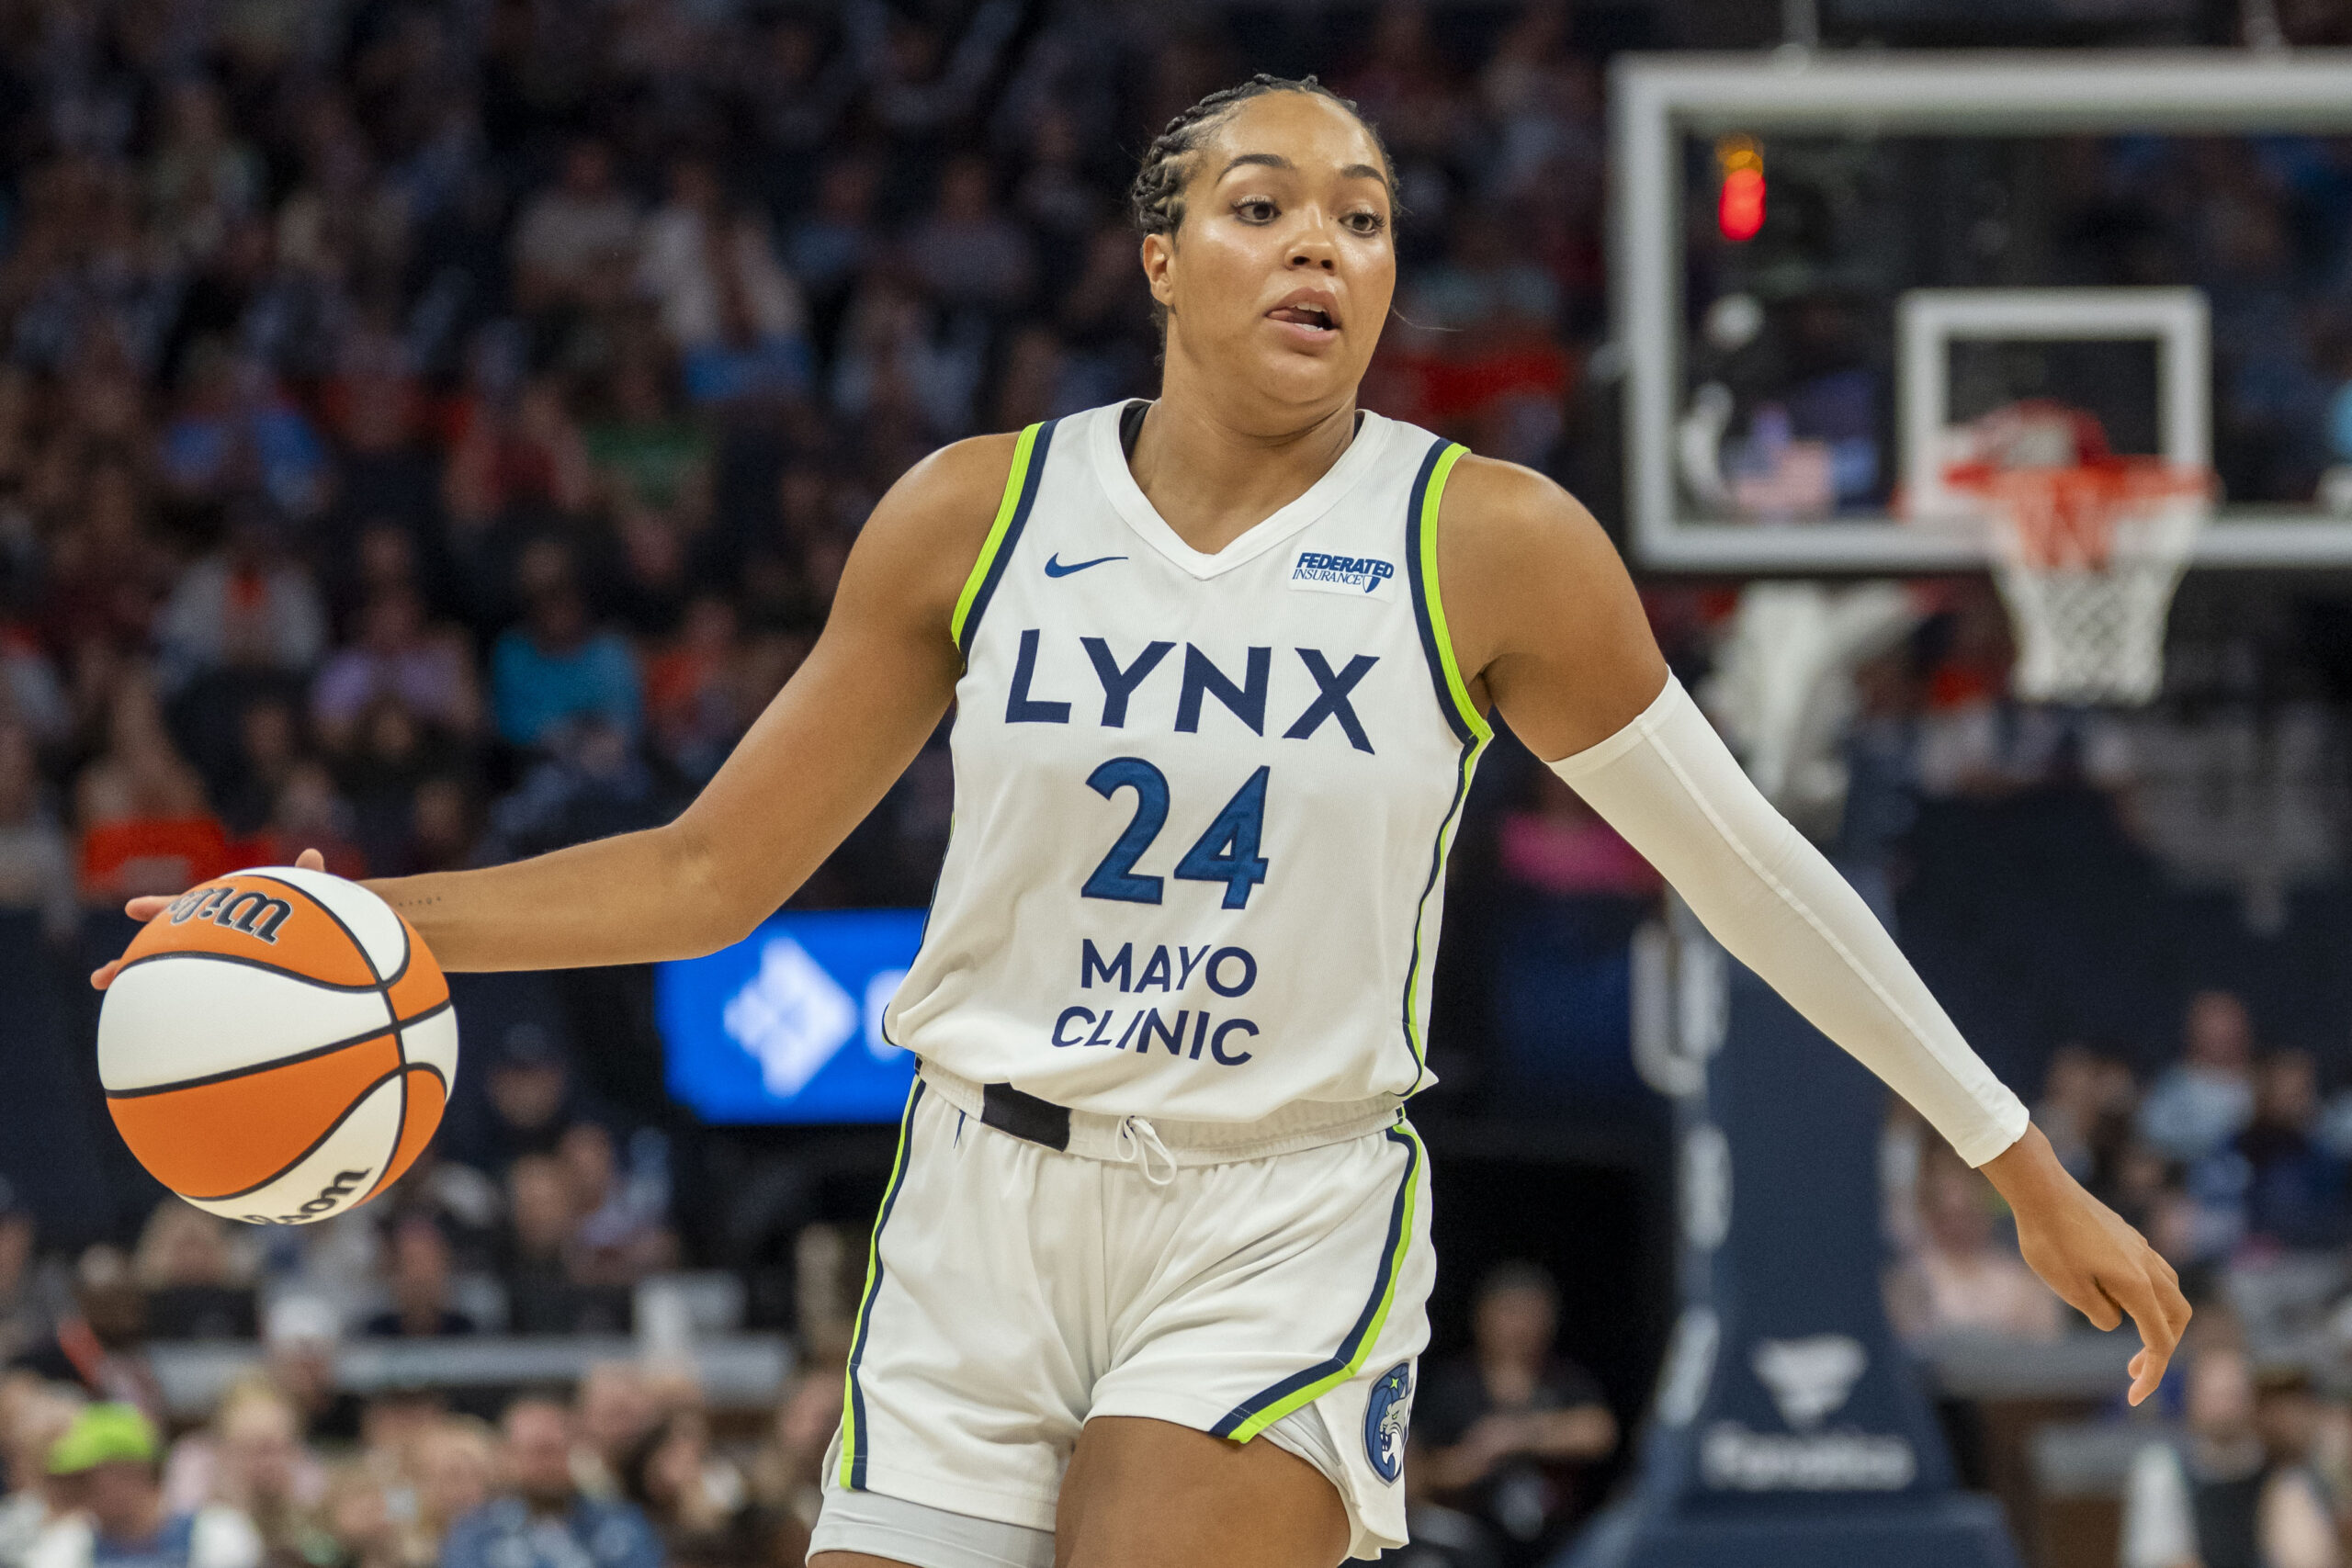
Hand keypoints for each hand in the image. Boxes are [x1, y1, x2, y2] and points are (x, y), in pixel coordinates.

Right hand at [89, 848, 326, 989]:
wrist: (317, 948)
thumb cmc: (313, 919)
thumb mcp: (308, 898)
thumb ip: (307, 879)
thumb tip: (313, 855)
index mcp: (223, 913)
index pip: (186, 907)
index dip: (161, 908)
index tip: (133, 908)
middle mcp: (210, 938)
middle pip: (163, 948)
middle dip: (133, 960)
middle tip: (102, 977)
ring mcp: (212, 963)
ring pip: (167, 975)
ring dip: (137, 986)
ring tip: (110, 1002)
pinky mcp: (221, 986)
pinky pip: (191, 998)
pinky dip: (170, 1010)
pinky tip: (152, 1027)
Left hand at [1982, 1123, 2190, 1405]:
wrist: (2041, 1189)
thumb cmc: (2048, 1239)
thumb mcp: (2069, 1288)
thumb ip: (2100, 1313)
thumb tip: (2115, 1319)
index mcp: (2137, 1284)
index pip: (2158, 1340)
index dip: (2153, 1373)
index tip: (2134, 1397)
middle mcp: (2148, 1266)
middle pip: (2179, 1316)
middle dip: (2163, 1347)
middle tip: (2133, 1368)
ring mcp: (2141, 1248)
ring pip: (2170, 1291)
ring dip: (2158, 1320)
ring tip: (2128, 1336)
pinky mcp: (2128, 1237)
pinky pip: (2153, 1272)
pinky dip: (2147, 1296)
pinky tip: (2116, 1298)